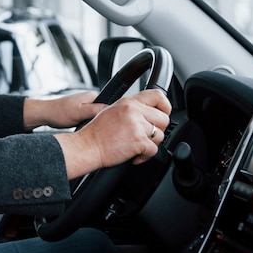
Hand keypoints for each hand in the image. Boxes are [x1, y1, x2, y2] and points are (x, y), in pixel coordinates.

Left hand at [23, 91, 105, 130]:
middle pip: (104, 112)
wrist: (46, 114)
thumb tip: (110, 109)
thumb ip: (94, 110)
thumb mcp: (78, 113)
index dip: (110, 117)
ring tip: (89, 128)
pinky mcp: (81, 111)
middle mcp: (90, 99)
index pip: (109, 106)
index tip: (108, 126)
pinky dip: (89, 124)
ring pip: (97, 116)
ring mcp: (85, 105)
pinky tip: (85, 127)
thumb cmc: (59, 112)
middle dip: (102, 121)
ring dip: (94, 123)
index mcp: (92, 96)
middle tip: (96, 129)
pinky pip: (90, 118)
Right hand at [56, 89, 170, 179]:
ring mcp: (137, 125)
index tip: (162, 114)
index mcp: (128, 102)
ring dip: (150, 144)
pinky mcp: (139, 141)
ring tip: (135, 145)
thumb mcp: (112, 110)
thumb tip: (149, 111)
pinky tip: (133, 155)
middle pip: (163, 119)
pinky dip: (145, 156)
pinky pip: (154, 150)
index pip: (158, 95)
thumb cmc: (97, 133)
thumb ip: (131, 108)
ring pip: (160, 136)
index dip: (165, 106)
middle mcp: (134, 111)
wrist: (87, 146)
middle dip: (156, 130)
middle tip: (144, 136)